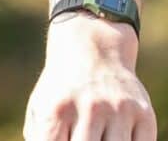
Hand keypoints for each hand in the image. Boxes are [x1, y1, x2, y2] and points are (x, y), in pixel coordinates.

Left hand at [24, 15, 155, 139]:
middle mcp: (90, 109)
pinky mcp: (144, 115)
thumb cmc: (61, 90)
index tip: (65, 138)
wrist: (93, 52)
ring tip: (97, 135)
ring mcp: (120, 111)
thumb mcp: (39, 108)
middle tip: (83, 136)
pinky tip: (115, 137)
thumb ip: (39, 136)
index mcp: (58, 110)